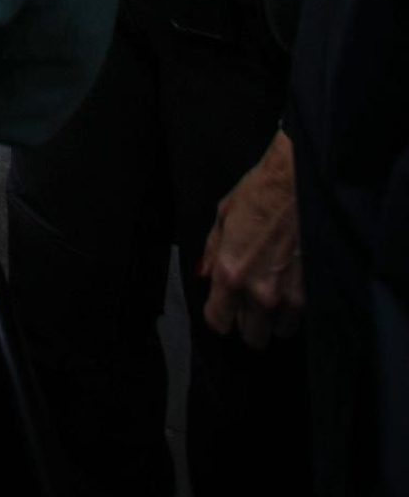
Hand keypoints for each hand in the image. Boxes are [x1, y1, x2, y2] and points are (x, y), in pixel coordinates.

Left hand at [201, 132, 302, 348]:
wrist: (300, 181)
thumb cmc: (259, 193)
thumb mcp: (223, 215)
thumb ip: (212, 251)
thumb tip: (204, 275)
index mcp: (230, 273)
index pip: (218, 323)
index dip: (219, 315)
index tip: (223, 305)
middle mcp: (259, 293)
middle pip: (252, 338)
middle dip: (248, 322)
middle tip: (250, 300)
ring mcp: (289, 297)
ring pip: (279, 332)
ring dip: (274, 318)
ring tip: (274, 292)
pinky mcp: (314, 293)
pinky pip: (301, 318)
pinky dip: (295, 309)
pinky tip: (292, 286)